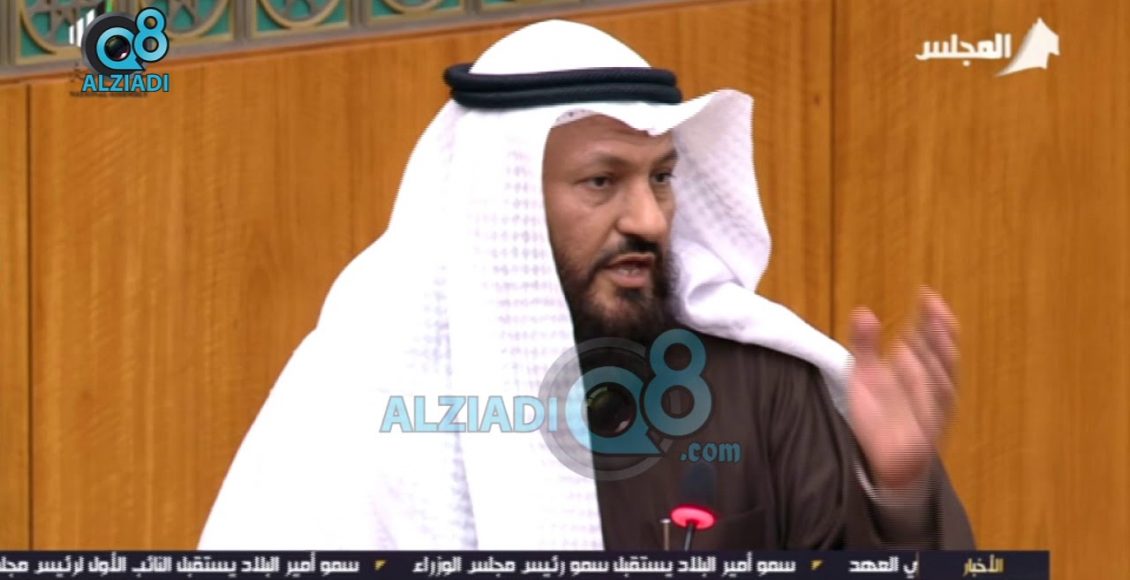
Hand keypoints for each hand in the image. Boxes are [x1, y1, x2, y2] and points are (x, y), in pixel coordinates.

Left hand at [847, 287, 958, 490]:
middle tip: (935, 307)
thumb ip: (864, 345)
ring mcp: (934, 405)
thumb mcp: (865, 376)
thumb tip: (863, 311)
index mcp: (916, 367)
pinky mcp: (931, 429)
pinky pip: (938, 409)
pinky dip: (938, 392)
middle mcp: (930, 383)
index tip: (927, 294)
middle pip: (939, 352)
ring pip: (943, 376)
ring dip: (942, 355)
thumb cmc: (881, 415)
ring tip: (938, 332)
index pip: (927, 337)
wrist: (888, 461)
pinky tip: (934, 376)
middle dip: (939, 330)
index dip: (929, 316)